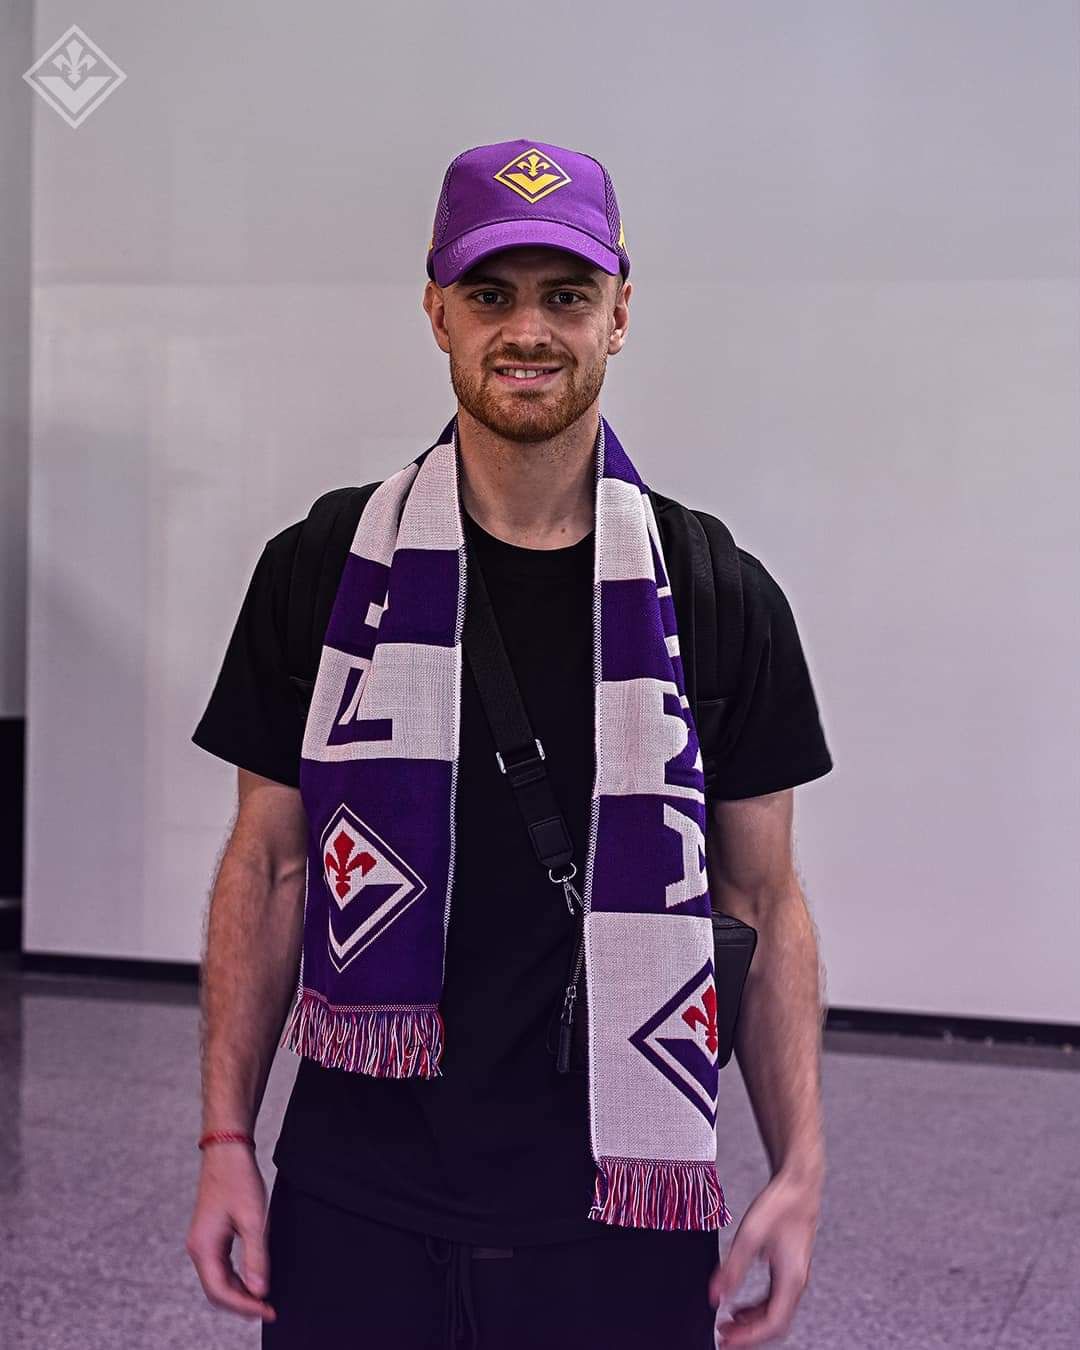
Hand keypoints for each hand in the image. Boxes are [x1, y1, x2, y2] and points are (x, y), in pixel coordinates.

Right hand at [185, 1142, 276, 1322]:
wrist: (227, 1151)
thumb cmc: (239, 1180)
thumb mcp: (254, 1219)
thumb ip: (255, 1257)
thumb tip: (259, 1291)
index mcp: (204, 1247)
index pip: (220, 1292)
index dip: (244, 1306)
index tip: (267, 1311)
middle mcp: (198, 1248)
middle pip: (216, 1290)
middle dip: (241, 1303)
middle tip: (268, 1309)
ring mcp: (202, 1242)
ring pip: (218, 1279)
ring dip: (239, 1292)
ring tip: (263, 1299)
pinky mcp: (209, 1235)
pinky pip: (220, 1266)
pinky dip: (236, 1277)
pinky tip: (252, 1278)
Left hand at [707, 1169, 820, 1345]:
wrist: (798, 1184)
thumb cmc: (779, 1205)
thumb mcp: (749, 1236)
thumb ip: (732, 1269)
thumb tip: (715, 1296)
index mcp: (791, 1279)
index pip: (773, 1324)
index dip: (749, 1337)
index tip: (726, 1340)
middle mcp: (796, 1282)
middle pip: (775, 1323)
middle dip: (750, 1334)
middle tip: (724, 1335)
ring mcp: (794, 1275)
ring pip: (775, 1311)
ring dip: (752, 1321)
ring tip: (729, 1322)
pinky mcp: (789, 1266)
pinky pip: (775, 1297)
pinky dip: (757, 1307)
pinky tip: (741, 1303)